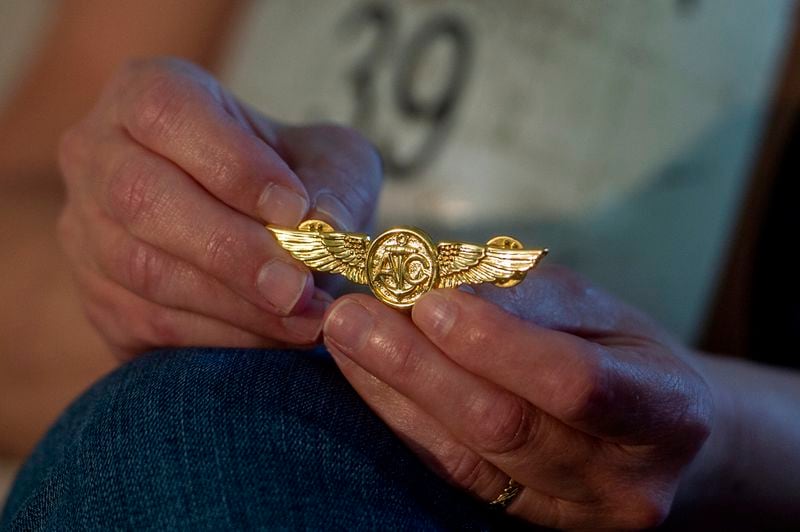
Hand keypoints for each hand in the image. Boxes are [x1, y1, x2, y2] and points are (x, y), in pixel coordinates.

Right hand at [57, 57, 380, 357]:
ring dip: (233, 305)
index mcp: (148, 92)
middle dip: (229, 250)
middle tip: (296, 286)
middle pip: (142, 197)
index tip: (294, 210)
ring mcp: (86, 230)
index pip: (168, 112)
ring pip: (144, 270)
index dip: (231, 163)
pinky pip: (151, 323)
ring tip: (304, 318)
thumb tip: (323, 222)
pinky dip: (221, 337)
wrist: (258, 228)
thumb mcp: (331, 161)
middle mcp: (99, 154)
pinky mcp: (99, 298)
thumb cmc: (291, 180)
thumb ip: (335, 183)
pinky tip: (275, 336)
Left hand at [322, 266, 712, 528]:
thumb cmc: (623, 353)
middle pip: (506, 429)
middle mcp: (625, 482)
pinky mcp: (528, 523)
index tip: (427, 300)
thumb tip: (440, 285)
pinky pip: (454, 476)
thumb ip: (525, 298)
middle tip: (353, 314)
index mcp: (666, 412)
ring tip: (346, 337)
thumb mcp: (596, 309)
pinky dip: (405, 423)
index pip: (575, 384)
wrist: (656, 432)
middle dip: (419, 367)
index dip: (497, 344)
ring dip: (395, 393)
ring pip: (468, 459)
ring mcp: (575, 516)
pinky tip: (368, 381)